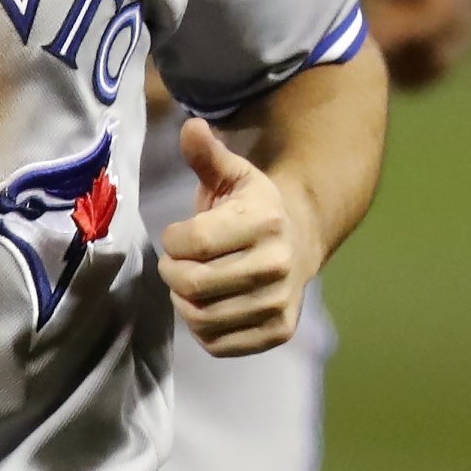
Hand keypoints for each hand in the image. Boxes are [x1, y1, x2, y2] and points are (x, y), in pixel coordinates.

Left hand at [160, 117, 323, 356]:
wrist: (299, 239)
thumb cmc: (251, 206)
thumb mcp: (231, 175)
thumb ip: (207, 154)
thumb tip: (191, 126)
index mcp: (264, 223)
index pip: (190, 243)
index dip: (172, 240)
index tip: (177, 235)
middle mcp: (277, 265)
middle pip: (193, 283)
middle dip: (172, 272)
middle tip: (176, 263)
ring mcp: (280, 303)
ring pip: (201, 317)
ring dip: (183, 301)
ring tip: (191, 282)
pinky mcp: (277, 332)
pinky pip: (218, 344)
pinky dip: (201, 329)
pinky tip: (209, 305)